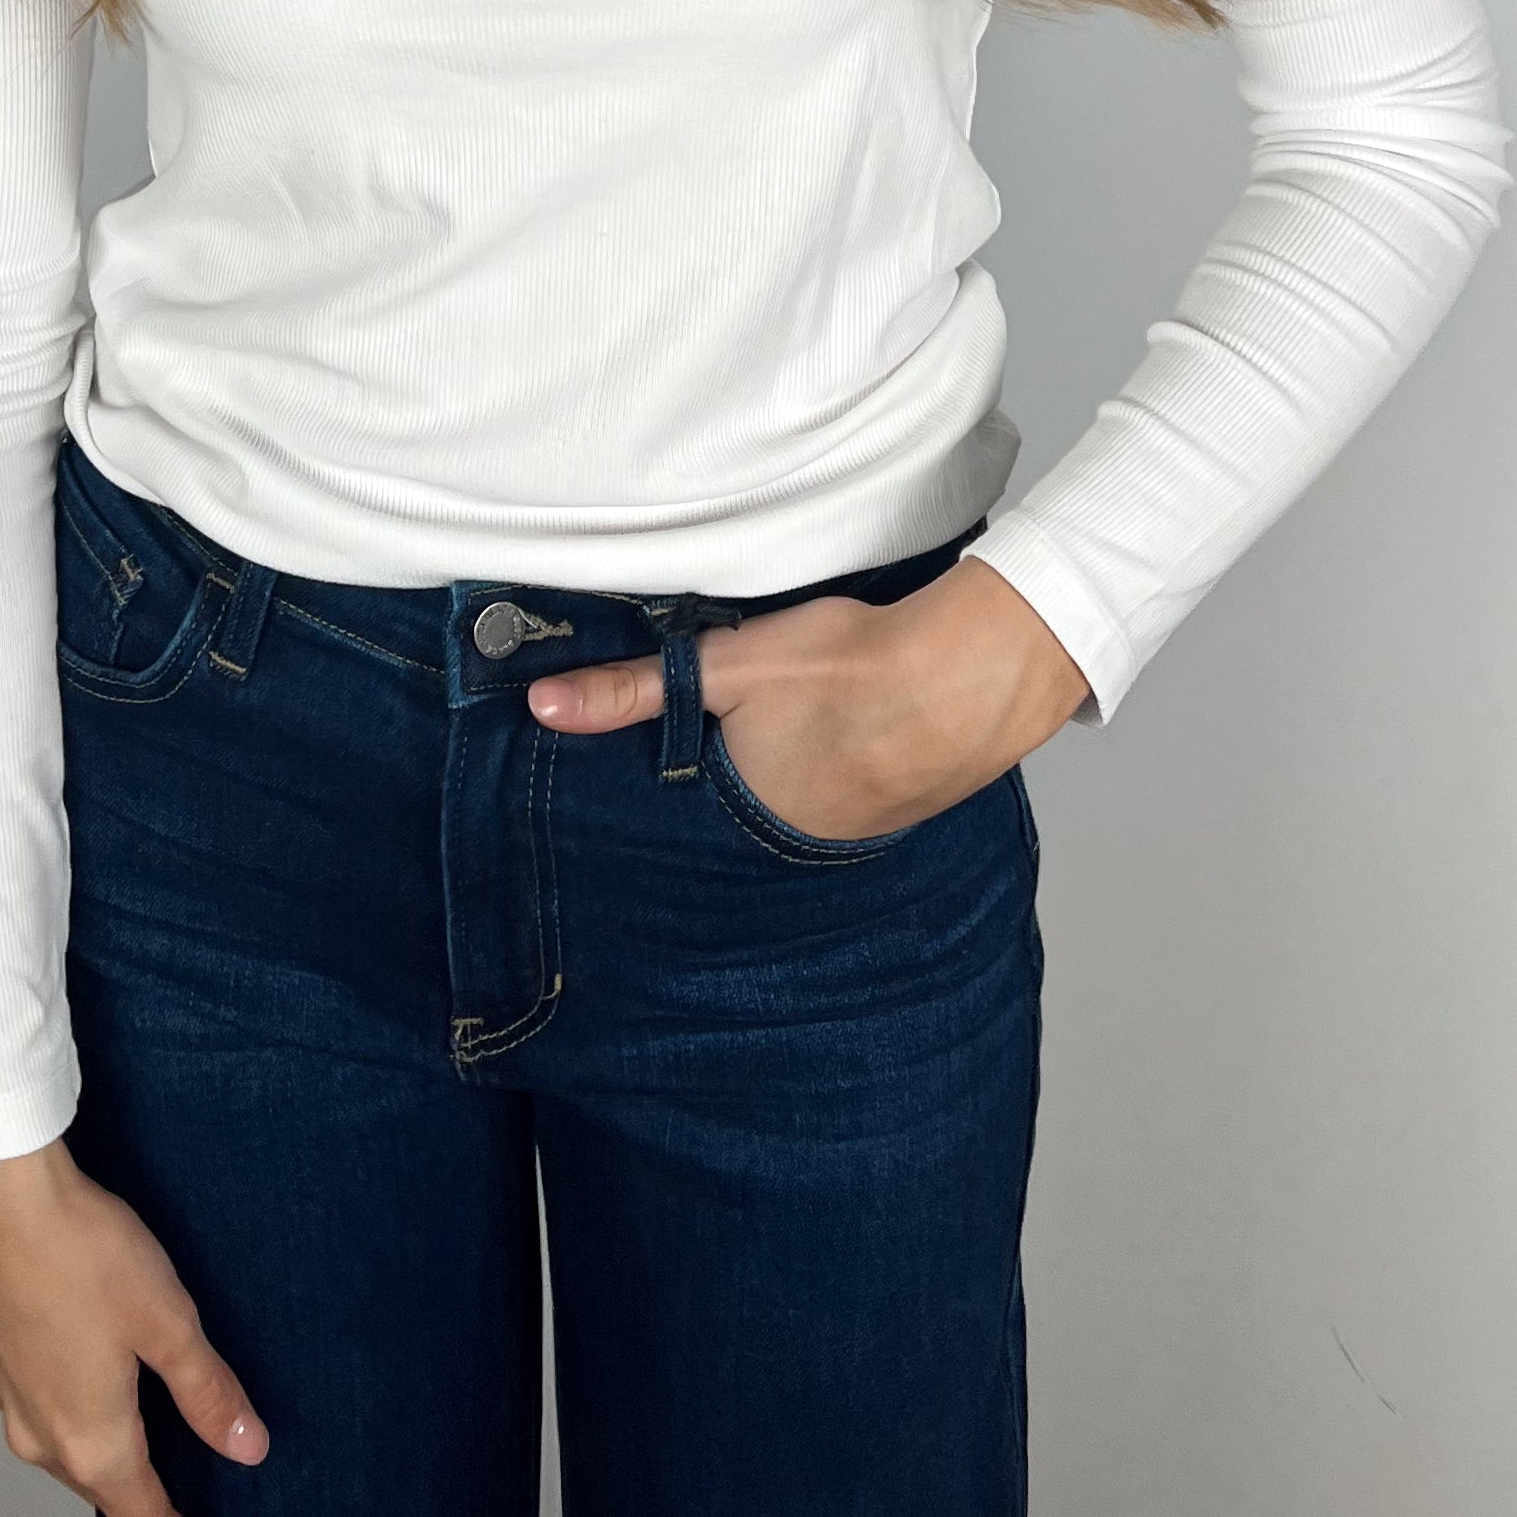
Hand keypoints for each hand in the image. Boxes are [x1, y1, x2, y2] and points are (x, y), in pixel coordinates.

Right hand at [0, 1140, 266, 1516]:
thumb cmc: (82, 1256)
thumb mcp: (167, 1323)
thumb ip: (207, 1391)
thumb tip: (247, 1448)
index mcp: (91, 1440)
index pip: (139, 1515)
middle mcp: (41, 1436)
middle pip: (99, 1488)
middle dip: (137, 1502)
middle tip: (175, 1503)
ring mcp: (9, 1399)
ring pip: (65, 1453)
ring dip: (102, 1460)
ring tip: (140, 1448)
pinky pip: (42, 1414)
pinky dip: (74, 1420)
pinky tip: (91, 1386)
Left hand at [525, 554, 1090, 843]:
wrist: (975, 670)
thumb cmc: (849, 668)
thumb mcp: (727, 667)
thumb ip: (633, 690)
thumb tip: (541, 706)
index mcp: (744, 821)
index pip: (679, 818)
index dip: (663, 787)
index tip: (649, 767)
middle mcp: (796, 849)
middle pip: (736, 816)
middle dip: (725, 787)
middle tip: (730, 738)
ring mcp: (854, 837)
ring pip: (792, 807)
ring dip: (784, 780)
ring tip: (787, 735)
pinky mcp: (899, 811)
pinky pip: (845, 799)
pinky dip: (834, 773)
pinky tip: (842, 737)